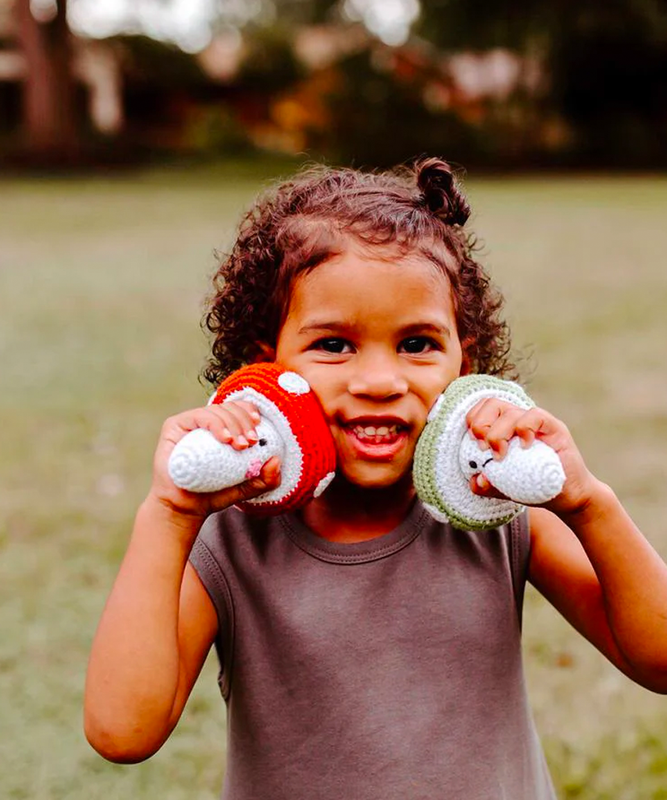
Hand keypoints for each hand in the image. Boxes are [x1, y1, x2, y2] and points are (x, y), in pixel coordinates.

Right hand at [150, 400, 281, 517]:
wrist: (186, 508)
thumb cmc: (214, 494)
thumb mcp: (248, 487)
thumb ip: (266, 479)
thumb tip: (276, 460)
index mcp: (223, 429)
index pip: (239, 409)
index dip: (250, 412)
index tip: (259, 427)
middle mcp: (207, 422)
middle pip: (231, 407)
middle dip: (244, 422)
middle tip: (250, 443)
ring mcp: (190, 423)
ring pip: (217, 410)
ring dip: (233, 424)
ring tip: (239, 445)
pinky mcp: (175, 426)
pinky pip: (199, 416)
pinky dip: (216, 424)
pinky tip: (225, 439)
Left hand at [465, 398, 596, 514]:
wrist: (566, 498)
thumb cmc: (534, 487)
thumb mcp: (502, 487)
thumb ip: (485, 484)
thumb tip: (476, 480)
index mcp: (503, 428)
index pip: (481, 409)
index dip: (472, 421)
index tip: (473, 444)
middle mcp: (518, 420)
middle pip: (492, 403)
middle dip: (480, 424)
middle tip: (483, 449)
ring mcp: (537, 423)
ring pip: (510, 411)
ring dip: (498, 434)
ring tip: (500, 456)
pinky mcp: (554, 428)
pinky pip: (535, 416)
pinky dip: (524, 429)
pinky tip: (524, 447)